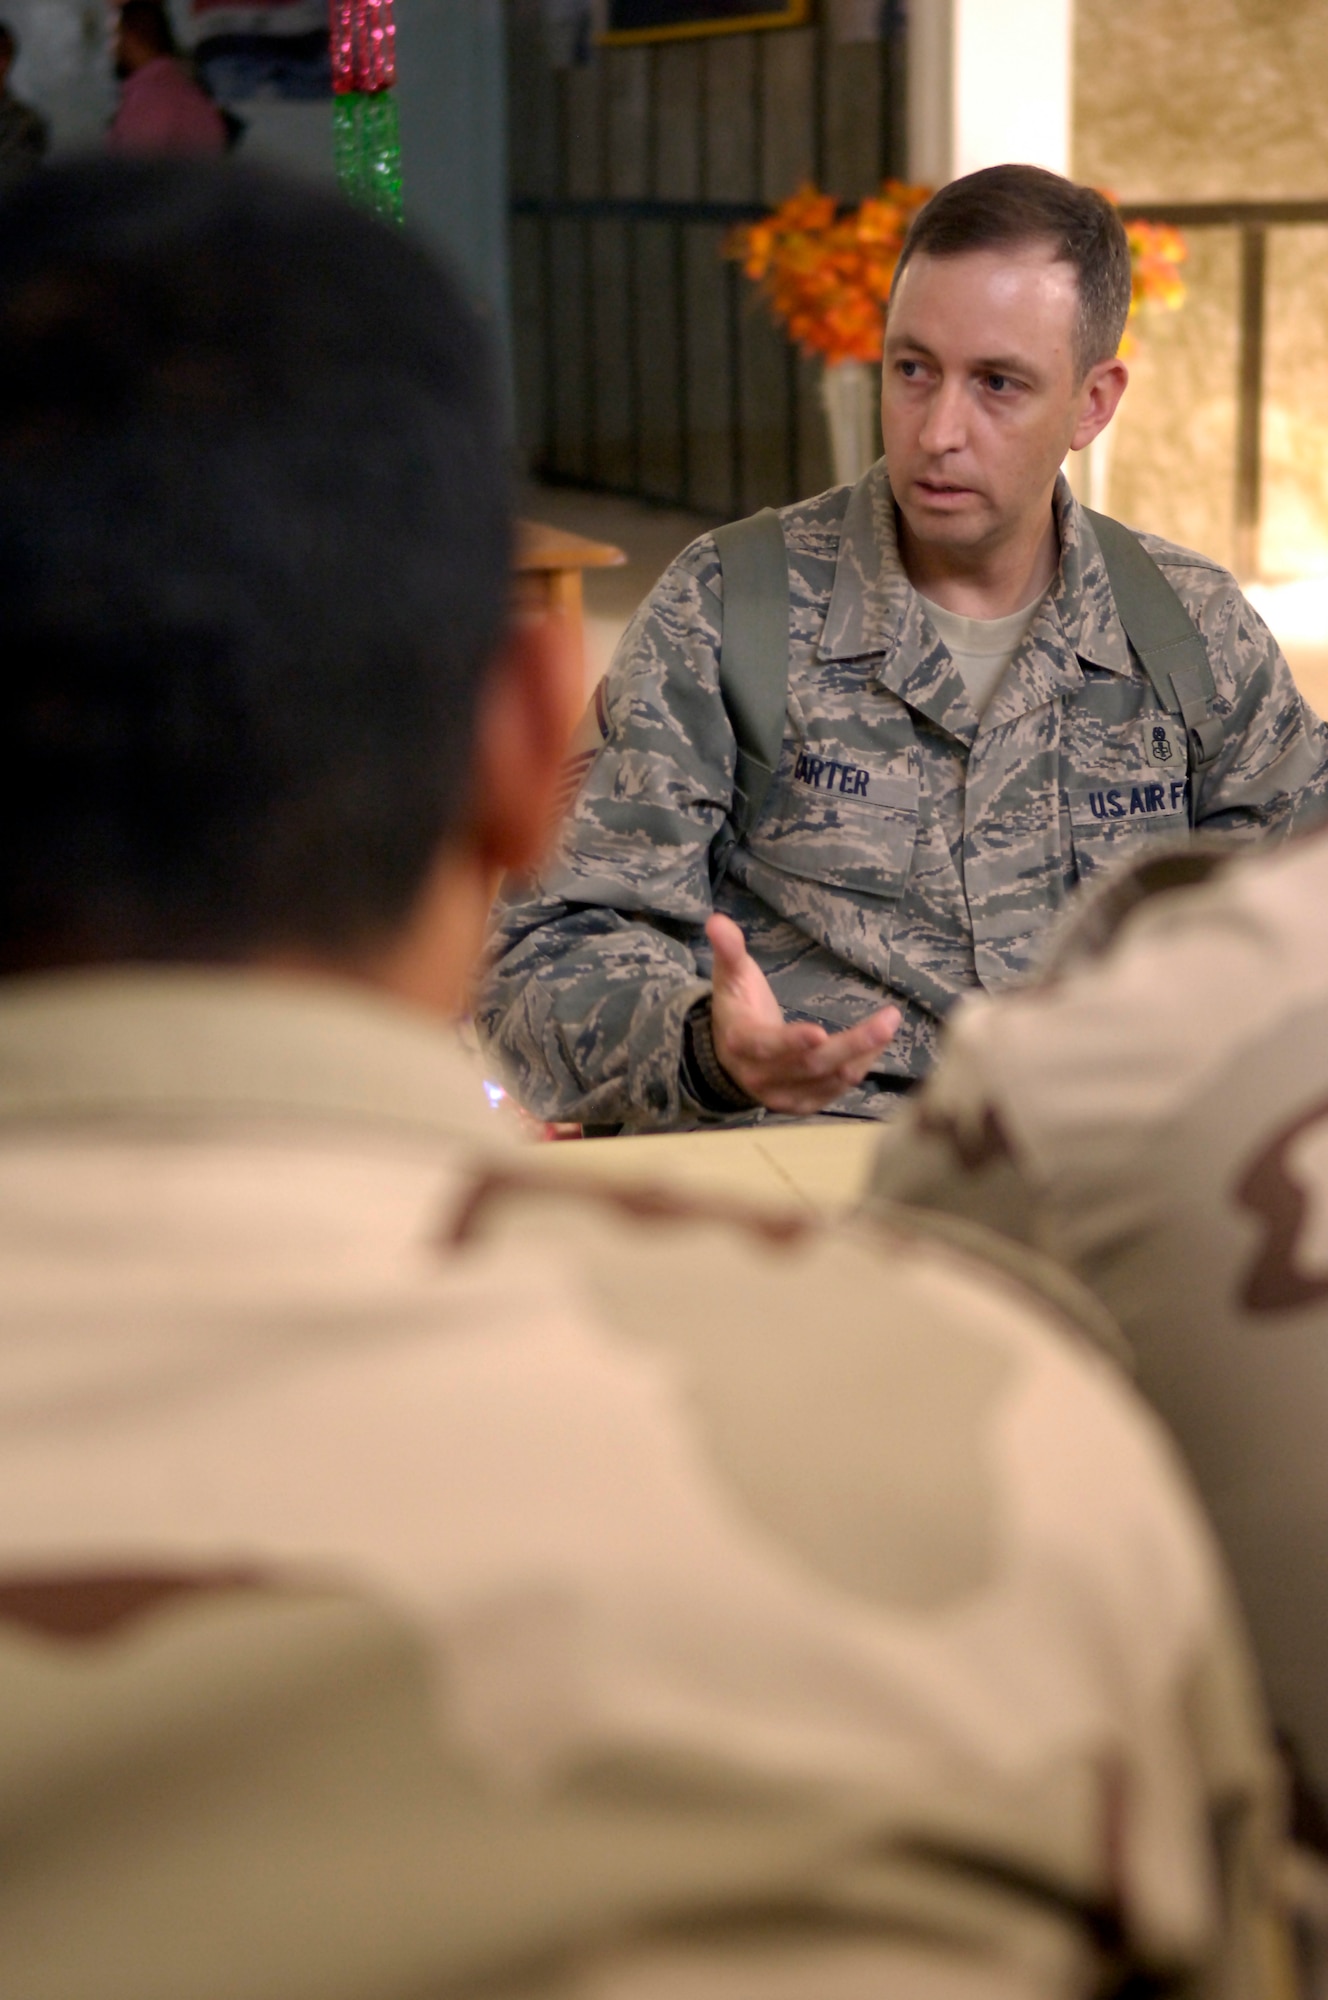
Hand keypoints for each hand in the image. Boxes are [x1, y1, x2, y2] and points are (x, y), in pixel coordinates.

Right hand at [705, 913, 900, 1115]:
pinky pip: (835, 1091)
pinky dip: (859, 1068)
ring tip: (890, 1025)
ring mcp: (782, 1096)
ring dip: (863, 1055)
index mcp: (741, 1043)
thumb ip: (728, 950)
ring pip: (828, 1080)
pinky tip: (877, 1045)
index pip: (766, 1046)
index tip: (820, 1032)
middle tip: (888, 1020)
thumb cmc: (737, 1007)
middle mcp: (760, 1076)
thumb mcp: (730, 976)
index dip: (792, 1042)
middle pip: (810, 1065)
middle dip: (852, 1044)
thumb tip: (717, 921)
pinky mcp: (801, 1104)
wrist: (729, 1055)